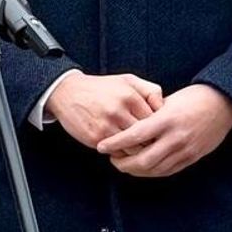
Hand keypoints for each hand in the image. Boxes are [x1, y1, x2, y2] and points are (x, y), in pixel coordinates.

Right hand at [46, 72, 164, 149]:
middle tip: (151, 142)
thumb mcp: (127, 80)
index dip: (158, 128)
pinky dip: (121, 152)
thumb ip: (149, 90)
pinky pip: (117, 152)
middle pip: (146, 136)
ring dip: (136, 150)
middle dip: (150, 141)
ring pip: (133, 148)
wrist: (66, 92)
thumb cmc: (100, 87)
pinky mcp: (95, 137)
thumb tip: (164, 107)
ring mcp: (106, 125)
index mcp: (129, 96)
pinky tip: (121, 146)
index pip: (155, 120)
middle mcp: (118, 110)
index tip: (157, 130)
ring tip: (136, 146)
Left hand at [96, 84, 231, 177]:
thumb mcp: (167, 101)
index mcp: (166, 119)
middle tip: (111, 159)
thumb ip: (149, 115)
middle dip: (123, 163)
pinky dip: (152, 172)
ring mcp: (185, 150)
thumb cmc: (192, 98)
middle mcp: (175, 138)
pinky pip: (168, 171)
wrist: (223, 104)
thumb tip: (127, 124)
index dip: (115, 143)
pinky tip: (142, 168)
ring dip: (136, 170)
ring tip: (123, 164)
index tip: (101, 147)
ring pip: (154, 170)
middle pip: (143, 160)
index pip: (134, 136)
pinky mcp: (192, 158)